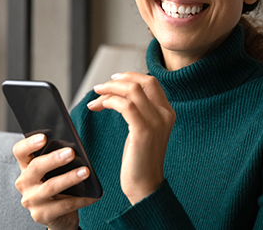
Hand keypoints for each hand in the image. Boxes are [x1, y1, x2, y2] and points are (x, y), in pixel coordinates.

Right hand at [12, 134, 97, 229]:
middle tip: (71, 152)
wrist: (60, 216)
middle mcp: (24, 183)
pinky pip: (64, 205)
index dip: (30, 143)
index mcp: (26, 167)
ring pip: (50, 187)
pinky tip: (92, 195)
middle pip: (35, 167)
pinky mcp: (42, 215)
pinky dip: (80, 199)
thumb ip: (59, 159)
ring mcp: (32, 200)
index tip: (44, 137)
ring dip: (69, 178)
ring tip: (85, 171)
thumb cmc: (59, 187)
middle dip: (54, 159)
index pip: (20, 151)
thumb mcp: (56, 172)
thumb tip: (75, 147)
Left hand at [88, 72, 175, 204]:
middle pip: (143, 82)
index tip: (114, 79)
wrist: (145, 185)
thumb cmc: (140, 160)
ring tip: (96, 97)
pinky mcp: (143, 131)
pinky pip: (125, 106)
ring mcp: (156, 122)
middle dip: (118, 80)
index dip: (131, 76)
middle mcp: (165, 114)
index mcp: (167, 112)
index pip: (151, 82)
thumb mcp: (144, 130)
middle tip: (100, 87)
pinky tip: (100, 106)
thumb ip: (140, 111)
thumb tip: (120, 94)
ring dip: (110, 89)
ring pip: (132, 90)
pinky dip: (110, 101)